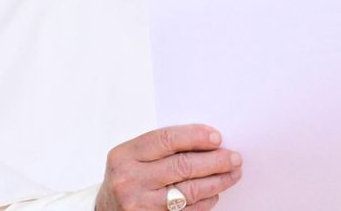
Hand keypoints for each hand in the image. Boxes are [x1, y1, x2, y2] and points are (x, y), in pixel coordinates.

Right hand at [95, 124, 241, 210]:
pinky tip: (215, 193)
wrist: (106, 210)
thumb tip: (208, 141)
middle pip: (182, 166)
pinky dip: (205, 202)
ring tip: (232, 174)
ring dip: (217, 182)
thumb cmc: (127, 177)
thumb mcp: (134, 156)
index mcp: (125, 155)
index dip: (196, 136)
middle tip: (234, 157)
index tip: (217, 137)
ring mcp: (140, 205)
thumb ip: (163, 147)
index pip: (167, 139)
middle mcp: (130, 180)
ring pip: (189, 191)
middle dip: (214, 161)